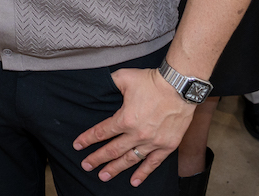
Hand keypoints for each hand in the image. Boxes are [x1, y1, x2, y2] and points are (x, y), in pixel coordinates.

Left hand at [72, 68, 195, 186]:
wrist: (180, 86)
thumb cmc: (152, 81)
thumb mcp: (124, 77)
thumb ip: (110, 82)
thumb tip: (99, 83)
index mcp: (125, 119)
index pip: (101, 132)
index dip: (87, 139)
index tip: (78, 146)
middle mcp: (137, 134)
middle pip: (112, 150)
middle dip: (97, 159)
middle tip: (86, 165)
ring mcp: (152, 142)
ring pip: (129, 160)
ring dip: (115, 169)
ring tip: (103, 176)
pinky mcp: (167, 146)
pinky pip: (153, 163)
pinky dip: (143, 173)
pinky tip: (134, 181)